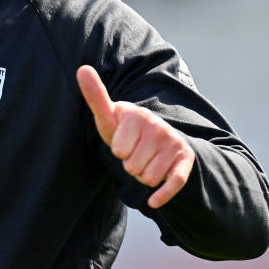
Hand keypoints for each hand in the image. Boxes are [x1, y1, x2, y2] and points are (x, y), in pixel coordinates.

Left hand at [76, 65, 194, 208]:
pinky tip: (153, 200)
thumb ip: (95, 96)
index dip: (118, 151)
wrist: (157, 141)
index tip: (123, 141)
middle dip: (130, 165)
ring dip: (143, 176)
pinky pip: (174, 183)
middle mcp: (158, 125)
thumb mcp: (109, 117)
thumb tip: (82, 68)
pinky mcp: (185, 159)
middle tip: (136, 153)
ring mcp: (173, 142)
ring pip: (148, 178)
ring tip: (147, 161)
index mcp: (137, 114)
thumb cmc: (125, 131)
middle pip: (132, 166)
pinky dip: (162, 195)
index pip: (118, 150)